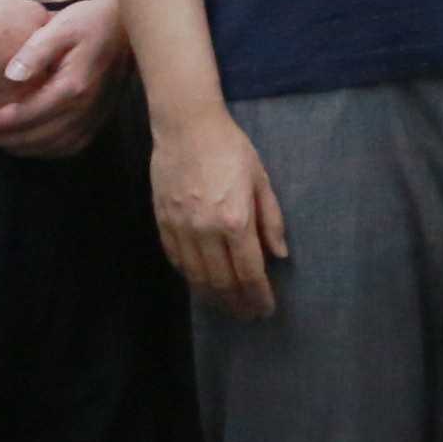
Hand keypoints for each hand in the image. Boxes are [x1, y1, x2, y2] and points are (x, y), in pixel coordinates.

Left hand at [0, 0, 124, 158]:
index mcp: (72, 86)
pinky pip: (72, 146)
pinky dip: (48, 150)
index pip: (27, 116)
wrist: (124, 24)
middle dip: (5, 140)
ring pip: (56, 147)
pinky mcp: (101, 118)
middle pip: (39, 138)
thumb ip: (34, 51)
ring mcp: (97, 116)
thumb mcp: (58, 27)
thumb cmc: (87, 21)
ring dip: (25, 149)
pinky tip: (30, 142)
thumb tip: (10, 75)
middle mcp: (86, 108)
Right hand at [155, 107, 289, 318]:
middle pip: (222, 281)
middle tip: (247, 314)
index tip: (265, 309)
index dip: (259, 296)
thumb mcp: (261, 180)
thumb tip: (280, 256)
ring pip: (196, 276)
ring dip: (213, 297)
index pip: (250, 272)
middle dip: (237, 303)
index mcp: (236, 221)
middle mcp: (206, 231)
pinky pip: (176, 260)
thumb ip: (271, 221)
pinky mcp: (162, 222)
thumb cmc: (231, 149)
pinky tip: (200, 282)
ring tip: (226, 305)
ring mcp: (181, 228)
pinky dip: (190, 277)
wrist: (186, 127)